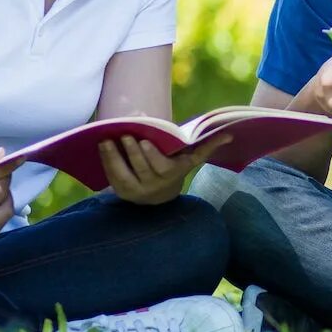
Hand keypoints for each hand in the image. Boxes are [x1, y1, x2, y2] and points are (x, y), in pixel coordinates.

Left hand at [98, 131, 231, 205]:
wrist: (159, 196)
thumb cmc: (175, 165)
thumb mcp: (190, 158)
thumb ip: (206, 146)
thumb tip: (229, 135)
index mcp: (175, 173)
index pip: (164, 166)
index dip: (154, 156)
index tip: (145, 142)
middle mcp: (158, 185)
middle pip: (145, 168)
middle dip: (134, 152)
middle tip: (126, 136)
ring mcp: (140, 191)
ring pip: (126, 175)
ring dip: (115, 157)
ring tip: (107, 140)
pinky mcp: (124, 193)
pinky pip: (114, 178)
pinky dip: (107, 163)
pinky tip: (102, 147)